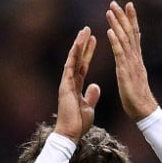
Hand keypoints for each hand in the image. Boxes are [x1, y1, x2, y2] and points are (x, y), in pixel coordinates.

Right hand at [54, 27, 100, 142]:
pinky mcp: (65, 86)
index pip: (83, 65)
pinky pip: (70, 67)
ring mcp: (66, 83)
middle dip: (83, 44)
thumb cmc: (78, 124)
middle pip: (77, 59)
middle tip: (87, 29)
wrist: (70, 133)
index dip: (88, 52)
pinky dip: (74, 55)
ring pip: (72, 59)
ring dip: (78, 44)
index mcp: (76, 86)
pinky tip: (78, 43)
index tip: (94, 39)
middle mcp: (70, 82)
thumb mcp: (88, 107)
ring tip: (84, 30)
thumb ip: (91, 95)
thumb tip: (95, 86)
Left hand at [106, 1, 157, 120]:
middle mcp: (135, 58)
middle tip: (116, 2)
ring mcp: (131, 64)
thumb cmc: (136, 98)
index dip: (131, 20)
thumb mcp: (133, 77)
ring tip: (110, 11)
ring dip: (117, 24)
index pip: (134, 35)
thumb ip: (131, 66)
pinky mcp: (125, 72)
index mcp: (136, 59)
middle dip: (123, 17)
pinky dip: (115, 41)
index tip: (127, 6)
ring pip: (124, 40)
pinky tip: (110, 31)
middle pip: (130, 33)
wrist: (143, 111)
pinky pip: (120, 54)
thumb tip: (130, 58)